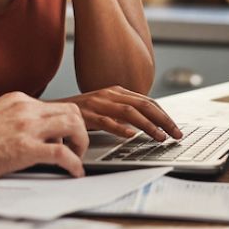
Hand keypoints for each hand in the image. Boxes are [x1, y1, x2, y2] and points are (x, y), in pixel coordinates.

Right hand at [0, 92, 88, 178]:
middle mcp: (26, 109)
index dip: (66, 124)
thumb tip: (24, 135)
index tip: (66, 138)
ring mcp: (26, 127)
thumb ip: (12, 121)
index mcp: (18, 100)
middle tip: (77, 148)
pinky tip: (74, 173)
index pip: (56, 106)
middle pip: (72, 111)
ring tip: (77, 159)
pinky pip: (62, 154)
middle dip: (80, 131)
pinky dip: (74, 164)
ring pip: (74, 125)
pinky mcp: (25, 149)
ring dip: (81, 144)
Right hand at [57, 86, 182, 141]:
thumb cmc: (81, 112)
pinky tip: (131, 136)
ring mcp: (98, 103)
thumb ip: (123, 112)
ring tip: (160, 137)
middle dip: (163, 120)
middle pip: (144, 105)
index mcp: (116, 91)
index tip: (175, 128)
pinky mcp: (86, 115)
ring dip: (148, 126)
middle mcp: (110, 95)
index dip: (164, 115)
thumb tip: (147, 123)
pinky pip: (106, 121)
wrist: (52, 110)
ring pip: (130, 113)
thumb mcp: (105, 107)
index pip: (147, 101)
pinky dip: (120, 128)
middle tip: (176, 134)